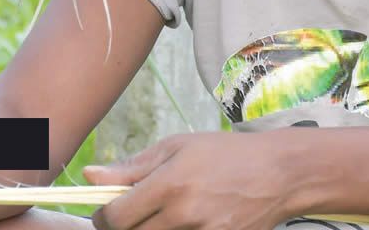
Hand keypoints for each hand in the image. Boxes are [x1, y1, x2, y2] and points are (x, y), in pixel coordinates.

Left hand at [82, 132, 292, 229]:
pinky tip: (190, 221)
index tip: (109, 211)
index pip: (116, 217)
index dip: (104, 218)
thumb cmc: (225, 154)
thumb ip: (132, 166)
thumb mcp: (178, 147)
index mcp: (169, 184)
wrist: (279, 173)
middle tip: (139, 212)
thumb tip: (89, 176)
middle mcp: (184, 214)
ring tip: (170, 213)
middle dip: (128, 226)